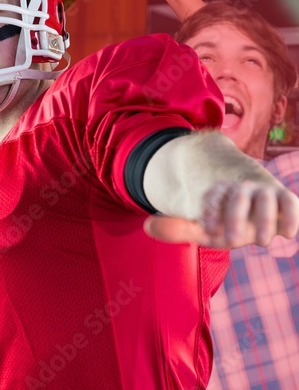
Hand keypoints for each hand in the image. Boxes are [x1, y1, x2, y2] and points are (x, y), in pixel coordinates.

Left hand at [144, 180, 298, 247]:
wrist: (256, 218)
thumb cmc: (225, 225)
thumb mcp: (202, 230)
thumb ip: (177, 229)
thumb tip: (146, 225)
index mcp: (219, 192)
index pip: (213, 195)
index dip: (210, 210)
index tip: (208, 230)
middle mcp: (242, 189)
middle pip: (238, 195)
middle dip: (235, 217)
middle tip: (231, 241)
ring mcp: (265, 193)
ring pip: (266, 197)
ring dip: (264, 219)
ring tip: (261, 243)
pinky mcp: (286, 201)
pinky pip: (290, 203)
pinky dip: (291, 216)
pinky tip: (286, 235)